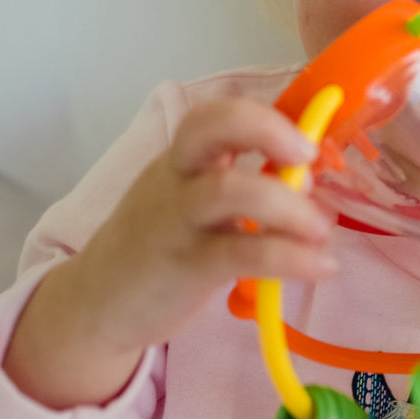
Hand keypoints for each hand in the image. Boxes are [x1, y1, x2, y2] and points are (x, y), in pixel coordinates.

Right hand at [3, 98, 337, 407]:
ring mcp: (178, 220)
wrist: (96, 303)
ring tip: (321, 229)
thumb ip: (246, 185)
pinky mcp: (187, 266)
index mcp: (185, 158)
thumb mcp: (192, 201)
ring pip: (229, 190)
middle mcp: (178, 178)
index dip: (265, 117)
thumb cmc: (159, 243)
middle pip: (208, 126)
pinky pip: (244, 253)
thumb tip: (308, 180)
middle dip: (267, 129)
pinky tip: (323, 266)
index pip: (216, 114)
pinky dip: (293, 258)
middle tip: (307, 157)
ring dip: (289, 204)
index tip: (307, 144)